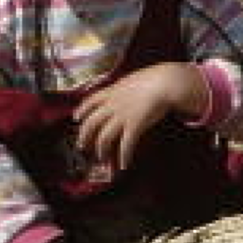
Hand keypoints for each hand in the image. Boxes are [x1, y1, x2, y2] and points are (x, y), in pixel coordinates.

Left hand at [73, 63, 206, 171]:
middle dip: (84, 136)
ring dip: (101, 150)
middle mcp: (113, 105)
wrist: (166, 82)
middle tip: (81, 146)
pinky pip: (125, 145)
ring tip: (102, 158)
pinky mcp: (134, 126)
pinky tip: (124, 165)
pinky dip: (124, 157)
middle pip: (91, 123)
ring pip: (104, 137)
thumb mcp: (133, 78)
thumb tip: (123, 89)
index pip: (90, 101)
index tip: (76, 118)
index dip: (81, 111)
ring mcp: (122, 116)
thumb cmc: (155, 78)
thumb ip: (124, 86)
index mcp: (112, 91)